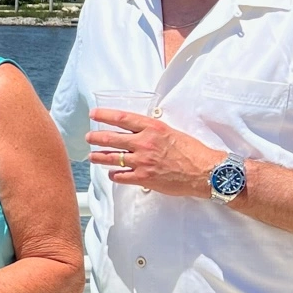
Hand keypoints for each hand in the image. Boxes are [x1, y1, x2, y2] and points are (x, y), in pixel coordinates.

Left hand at [87, 108, 219, 197]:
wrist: (204, 171)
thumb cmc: (192, 151)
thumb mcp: (172, 132)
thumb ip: (153, 131)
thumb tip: (139, 129)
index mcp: (152, 128)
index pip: (122, 118)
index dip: (104, 115)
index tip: (94, 114)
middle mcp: (144, 143)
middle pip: (112, 138)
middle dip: (96, 138)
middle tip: (88, 137)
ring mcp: (142, 161)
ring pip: (112, 158)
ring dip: (99, 157)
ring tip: (92, 156)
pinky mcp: (144, 178)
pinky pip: (121, 176)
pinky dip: (114, 175)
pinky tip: (111, 174)